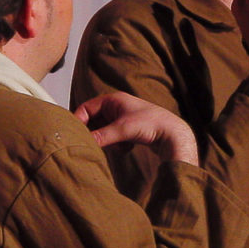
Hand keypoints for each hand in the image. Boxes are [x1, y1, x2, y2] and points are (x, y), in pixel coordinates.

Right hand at [75, 92, 197, 164]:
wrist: (173, 135)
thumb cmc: (152, 124)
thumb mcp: (123, 130)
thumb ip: (102, 136)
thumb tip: (84, 143)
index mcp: (114, 100)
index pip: (86, 108)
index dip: (79, 121)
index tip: (75, 136)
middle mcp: (117, 108)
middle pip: (94, 122)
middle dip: (96, 135)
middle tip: (96, 145)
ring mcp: (123, 120)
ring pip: (103, 133)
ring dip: (109, 142)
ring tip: (121, 144)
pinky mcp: (129, 131)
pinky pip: (114, 140)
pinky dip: (118, 146)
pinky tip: (129, 147)